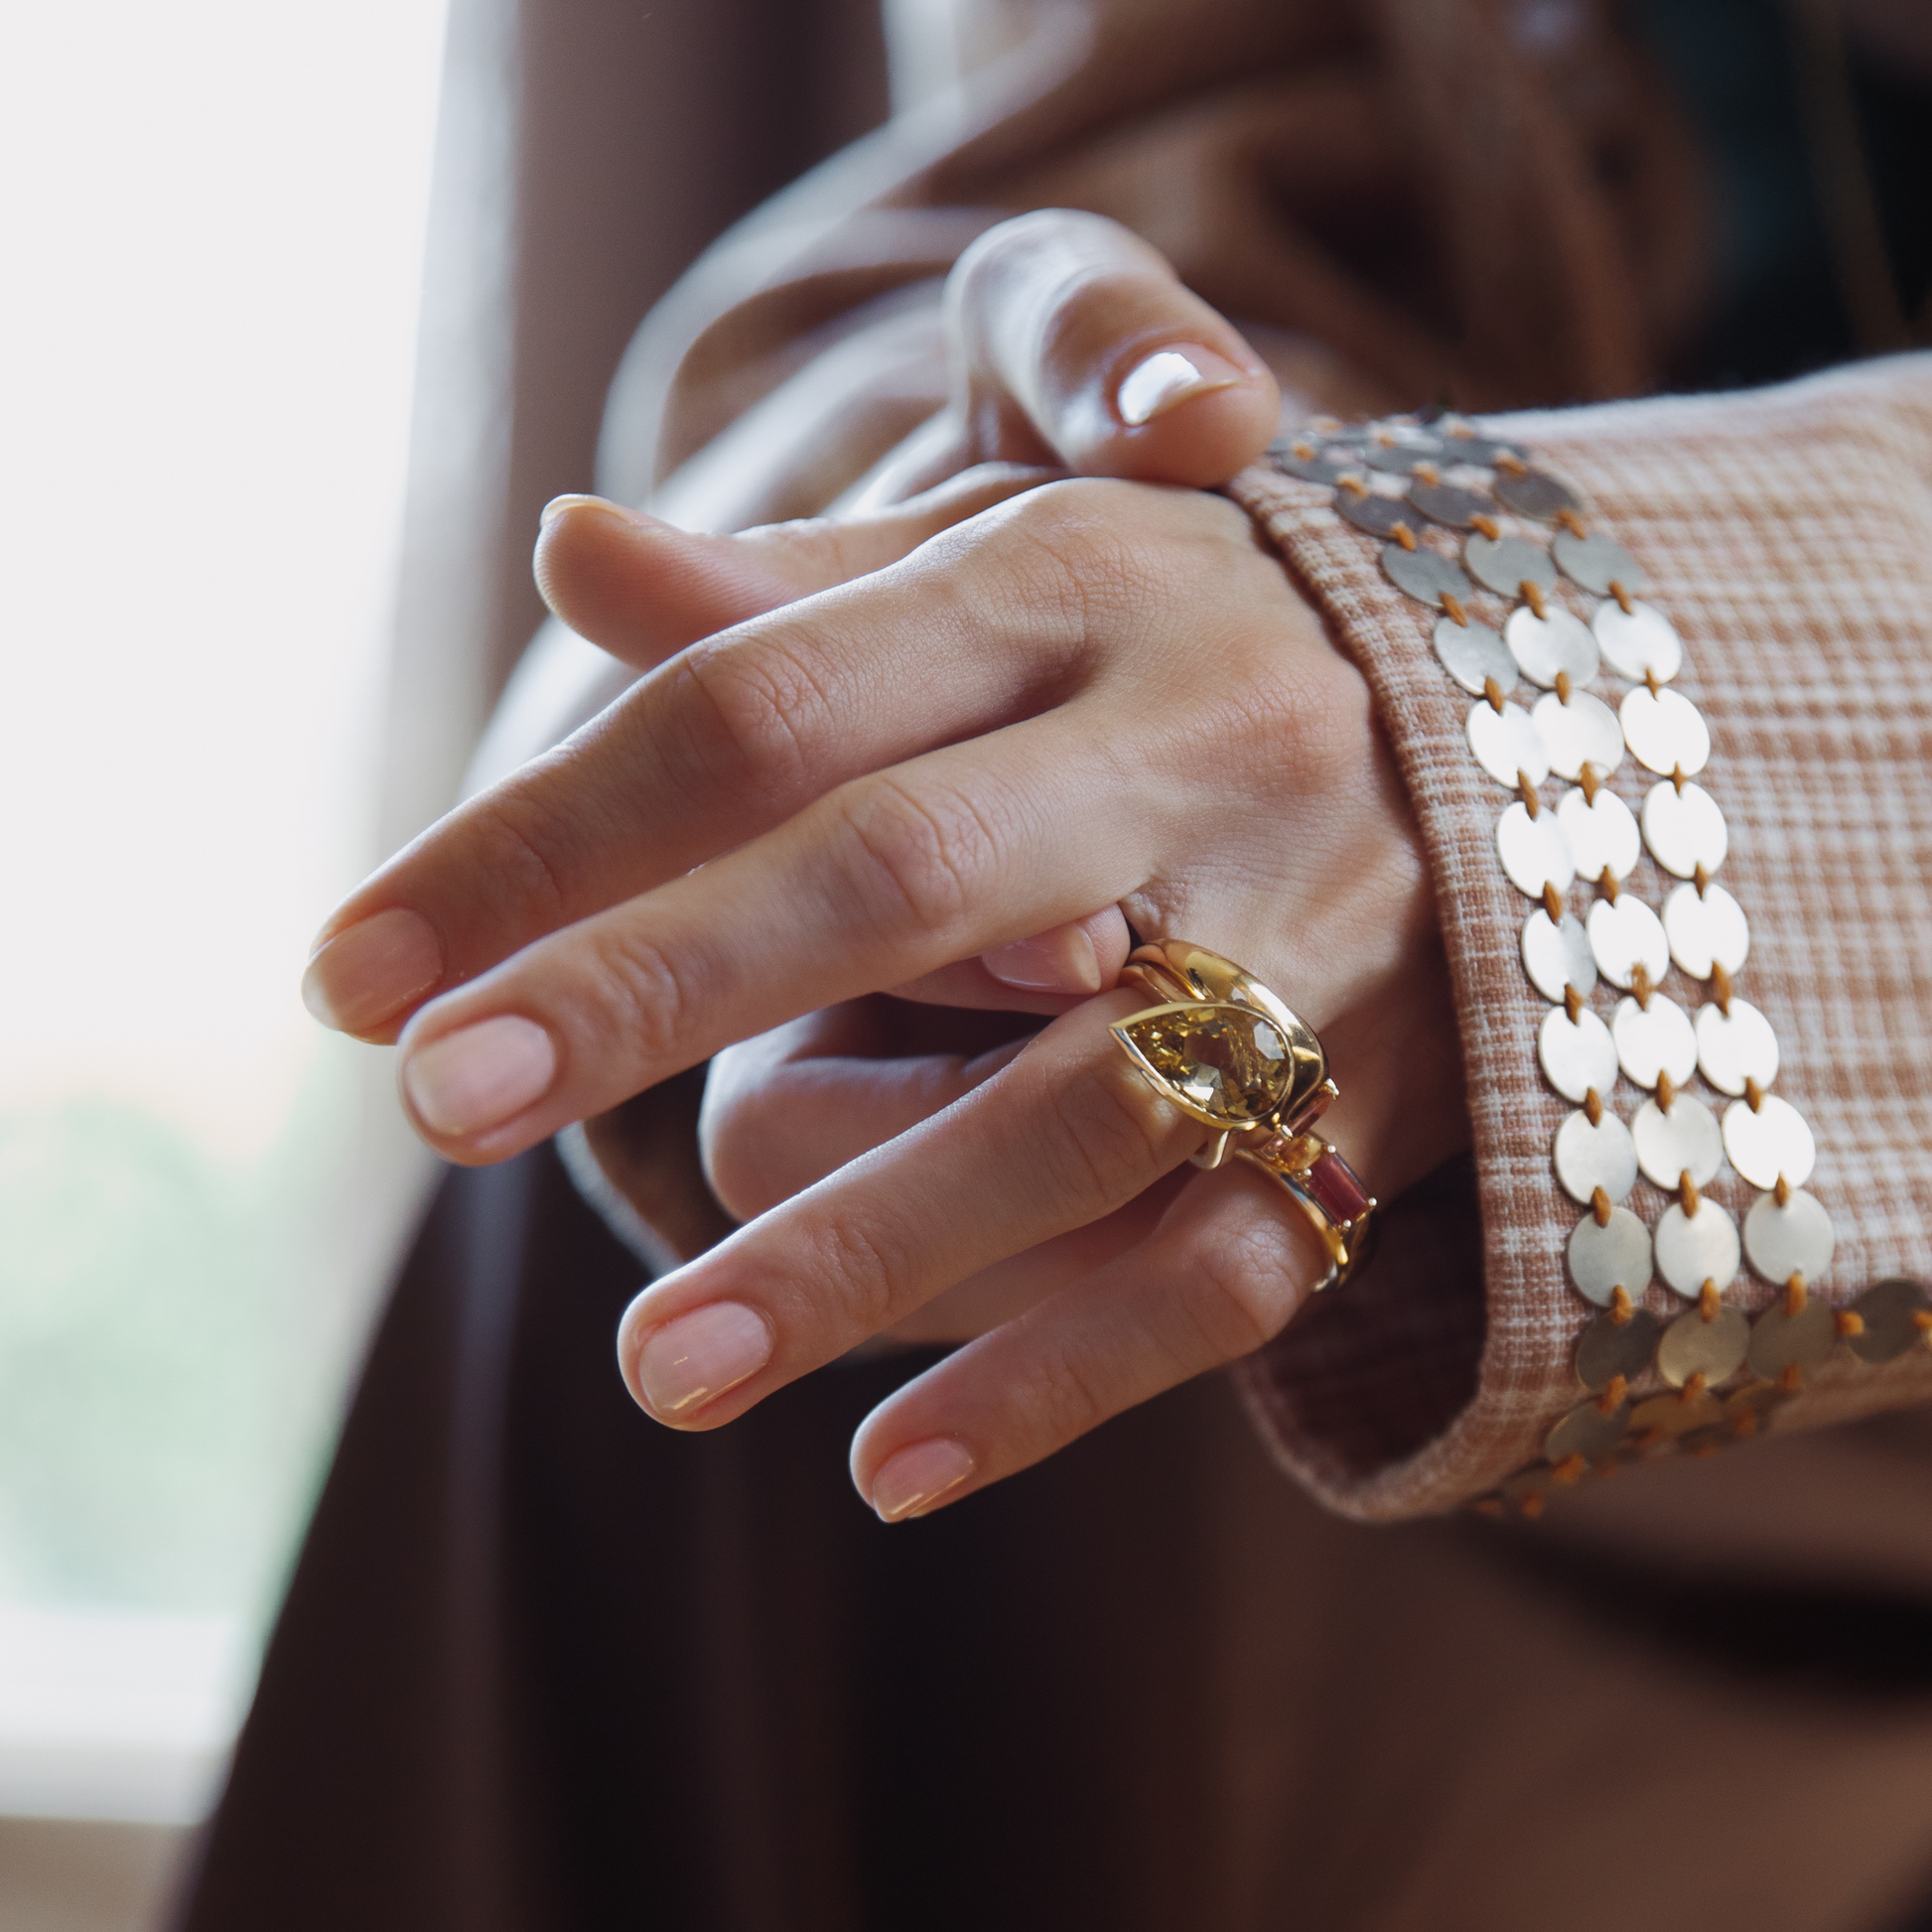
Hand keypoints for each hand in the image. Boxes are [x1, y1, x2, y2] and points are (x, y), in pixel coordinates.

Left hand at [303, 469, 1463, 1516]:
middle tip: (429, 1107)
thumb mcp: (1015, 572)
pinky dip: (1060, 1382)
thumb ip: (796, 596)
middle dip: (649, 988)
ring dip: (856, 1249)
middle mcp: (1187, 751)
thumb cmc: (1194, 638)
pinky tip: (888, 1478)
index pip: (759, 705)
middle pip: (889, 872)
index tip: (354, 967)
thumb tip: (568, 549)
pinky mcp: (1378, 1112)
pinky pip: (1224, 1265)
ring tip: (653, 1366)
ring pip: (1066, 1109)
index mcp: (1066, 593)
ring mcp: (1301, 942)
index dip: (547, 833)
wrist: (1544, 716)